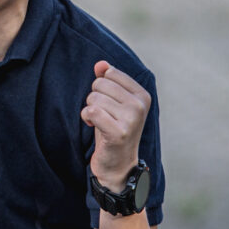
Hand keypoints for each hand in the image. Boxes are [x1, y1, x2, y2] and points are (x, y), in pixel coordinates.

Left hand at [82, 61, 150, 191]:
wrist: (118, 164)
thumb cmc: (113, 129)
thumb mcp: (113, 102)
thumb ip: (108, 80)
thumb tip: (100, 64)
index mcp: (142, 95)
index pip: (110, 73)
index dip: (101, 87)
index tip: (108, 103)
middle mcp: (140, 105)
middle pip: (100, 84)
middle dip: (94, 98)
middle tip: (103, 115)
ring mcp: (132, 119)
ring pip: (93, 98)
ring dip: (90, 110)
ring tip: (99, 122)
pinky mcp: (119, 132)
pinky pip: (91, 111)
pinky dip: (86, 117)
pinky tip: (93, 126)